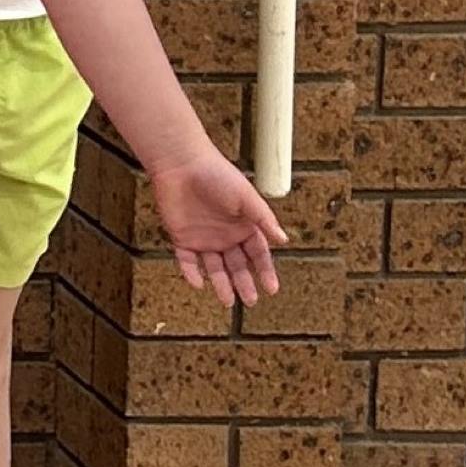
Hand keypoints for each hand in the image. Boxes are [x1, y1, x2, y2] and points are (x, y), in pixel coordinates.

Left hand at [155, 148, 286, 307]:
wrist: (182, 164)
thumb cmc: (217, 175)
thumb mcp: (246, 197)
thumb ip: (263, 219)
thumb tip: (284, 240)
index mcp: (245, 226)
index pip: (258, 254)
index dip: (265, 271)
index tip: (272, 289)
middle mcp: (226, 236)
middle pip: (238, 265)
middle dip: (244, 283)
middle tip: (250, 301)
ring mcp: (204, 238)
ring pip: (214, 268)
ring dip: (221, 284)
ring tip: (228, 302)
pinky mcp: (181, 237)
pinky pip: (187, 261)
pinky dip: (192, 272)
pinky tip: (199, 283)